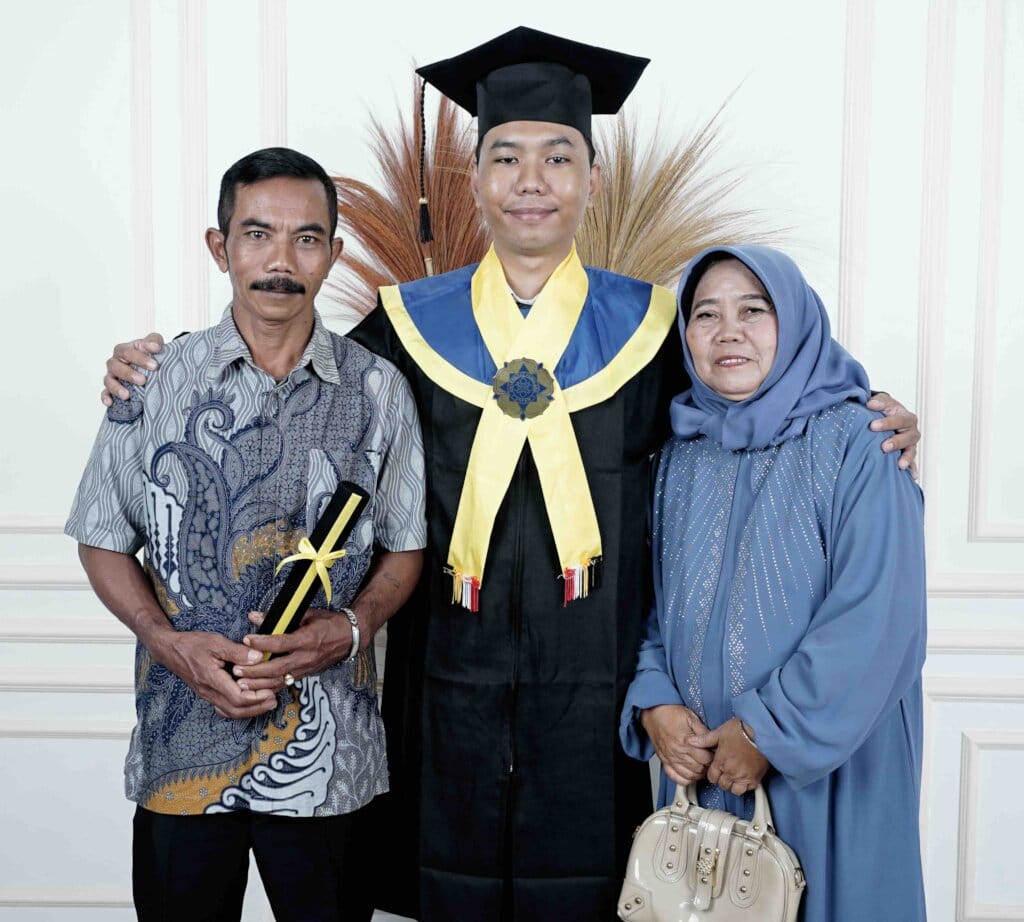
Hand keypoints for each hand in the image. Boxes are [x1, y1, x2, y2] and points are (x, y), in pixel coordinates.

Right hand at [102, 333, 164, 404]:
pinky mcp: (111, 389)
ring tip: (127, 395)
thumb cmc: (150, 354)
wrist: (151, 366)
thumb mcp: (154, 344)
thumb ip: (154, 341)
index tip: (154, 366)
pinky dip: (106, 397)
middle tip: (143, 380)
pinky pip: (105, 393)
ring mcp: (112, 376)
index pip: (127, 352)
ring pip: (108, 380)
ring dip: (116, 388)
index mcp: (124, 350)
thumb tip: (155, 347)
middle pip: (116, 367)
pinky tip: (110, 403)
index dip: (140, 358)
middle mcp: (115, 363)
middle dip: (129, 374)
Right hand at [152, 629, 276, 718]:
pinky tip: (249, 702)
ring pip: (230, 711)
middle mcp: (209, 692)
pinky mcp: (207, 694)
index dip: (256, 698)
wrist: (170, 650)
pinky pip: (224, 708)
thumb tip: (258, 657)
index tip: (271, 691)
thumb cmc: (192, 644)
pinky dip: (239, 708)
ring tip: (267, 702)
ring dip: (250, 710)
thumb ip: (238, 651)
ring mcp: (207, 695)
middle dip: (257, 708)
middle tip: (274, 700)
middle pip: (236, 710)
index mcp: (211, 679)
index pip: (237, 698)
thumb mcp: (216, 642)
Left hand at [232, 608, 357, 690]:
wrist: (350, 638)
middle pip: (276, 668)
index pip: (280, 643)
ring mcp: (305, 668)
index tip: (246, 640)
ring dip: (259, 684)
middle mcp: (306, 657)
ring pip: (279, 680)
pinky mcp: (305, 675)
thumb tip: (255, 616)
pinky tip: (256, 690)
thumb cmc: (329, 623)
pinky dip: (270, 688)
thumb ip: (280, 618)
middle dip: (254, 671)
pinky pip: (285, 684)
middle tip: (236, 670)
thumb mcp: (307, 614)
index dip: (262, 643)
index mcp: (307, 639)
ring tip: (241, 684)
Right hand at [640, 705, 713, 785]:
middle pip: (698, 769)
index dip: (713, 757)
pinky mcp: (664, 761)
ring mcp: (670, 758)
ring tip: (701, 766)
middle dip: (706, 766)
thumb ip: (703, 731)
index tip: (714, 753)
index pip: (705, 759)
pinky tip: (690, 774)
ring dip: (697, 773)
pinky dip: (684, 779)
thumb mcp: (691, 717)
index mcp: (685, 741)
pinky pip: (675, 777)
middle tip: (709, 759)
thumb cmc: (670, 713)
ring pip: (689, 775)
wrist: (653, 712)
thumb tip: (714, 741)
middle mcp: (677, 752)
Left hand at [689, 718, 768, 795]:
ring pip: (735, 790)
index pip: (711, 777)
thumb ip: (704, 740)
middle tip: (726, 771)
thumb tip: (691, 741)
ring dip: (734, 785)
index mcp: (721, 761)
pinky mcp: (756, 778)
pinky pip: (749, 789)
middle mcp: (731, 771)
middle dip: (722, 779)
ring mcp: (744, 776)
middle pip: (722, 785)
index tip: (716, 770)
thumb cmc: (741, 729)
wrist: (760, 730)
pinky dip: (747, 785)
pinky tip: (746, 777)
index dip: (712, 774)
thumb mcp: (719, 732)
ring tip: (735, 777)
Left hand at [867, 393, 919, 477]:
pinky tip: (912, 477)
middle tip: (884, 446)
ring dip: (906, 458)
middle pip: (908, 437)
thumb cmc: (884, 410)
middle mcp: (911, 431)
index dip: (887, 423)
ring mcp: (910, 444)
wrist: (888, 416)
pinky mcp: (907, 454)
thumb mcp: (882, 402)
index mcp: (906, 417)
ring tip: (900, 465)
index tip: (873, 425)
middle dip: (896, 442)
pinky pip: (912, 463)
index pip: (900, 419)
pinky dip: (912, 469)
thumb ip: (878, 402)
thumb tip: (870, 404)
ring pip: (911, 451)